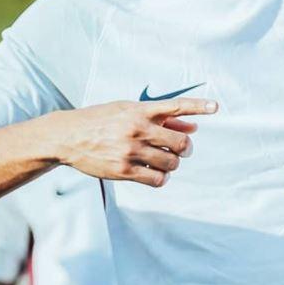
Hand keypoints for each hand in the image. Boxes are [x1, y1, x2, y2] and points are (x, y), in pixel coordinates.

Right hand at [51, 98, 216, 186]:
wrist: (67, 136)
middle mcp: (137, 128)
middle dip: (185, 148)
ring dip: (173, 164)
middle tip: (181, 150)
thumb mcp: (129, 110)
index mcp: (140, 110)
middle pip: (180, 142)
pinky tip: (157, 173)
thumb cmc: (102, 120)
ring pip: (171, 162)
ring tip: (164, 161)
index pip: (176, 106)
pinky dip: (162, 178)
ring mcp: (130, 150)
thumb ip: (163, 117)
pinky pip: (157, 179)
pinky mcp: (123, 170)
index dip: (198, 106)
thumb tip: (193, 126)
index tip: (216, 107)